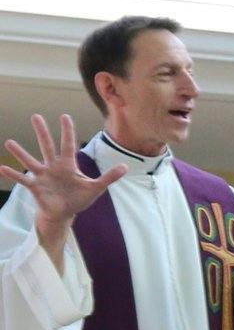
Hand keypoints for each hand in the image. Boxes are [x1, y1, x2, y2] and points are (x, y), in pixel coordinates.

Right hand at [1, 114, 121, 235]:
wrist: (64, 214)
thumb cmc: (78, 199)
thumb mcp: (95, 188)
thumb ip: (108, 177)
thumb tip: (125, 166)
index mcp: (68, 165)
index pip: (68, 144)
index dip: (67, 131)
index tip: (64, 116)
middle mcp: (53, 167)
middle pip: (47, 146)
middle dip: (42, 132)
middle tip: (35, 116)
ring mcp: (43, 176)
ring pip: (31, 161)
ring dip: (20, 152)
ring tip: (9, 142)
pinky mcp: (35, 187)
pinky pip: (23, 180)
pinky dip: (13, 175)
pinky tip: (2, 168)